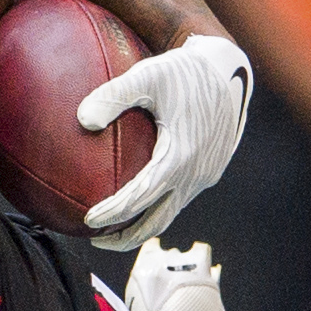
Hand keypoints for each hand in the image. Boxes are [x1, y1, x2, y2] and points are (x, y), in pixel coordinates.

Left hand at [78, 33, 252, 248]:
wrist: (228, 71)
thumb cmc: (184, 71)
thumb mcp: (147, 75)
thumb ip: (114, 94)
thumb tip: (82, 119)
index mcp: (180, 156)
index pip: (141, 197)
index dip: (114, 213)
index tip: (88, 220)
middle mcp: (195, 173)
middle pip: (158, 222)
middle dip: (126, 237)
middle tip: (95, 239)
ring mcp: (204, 176)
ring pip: (170, 213)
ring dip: (142, 226)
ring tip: (112, 228)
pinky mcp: (209, 172)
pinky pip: (179, 197)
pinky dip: (156, 207)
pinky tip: (137, 198)